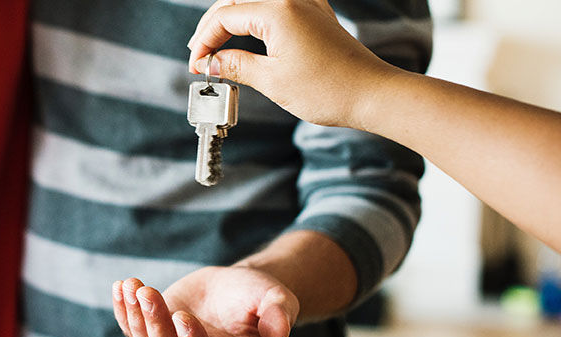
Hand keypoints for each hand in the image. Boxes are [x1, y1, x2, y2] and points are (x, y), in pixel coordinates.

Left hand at [112, 266, 298, 336]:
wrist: (237, 288)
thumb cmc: (260, 296)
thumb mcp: (276, 300)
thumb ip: (279, 314)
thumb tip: (281, 332)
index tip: (182, 316)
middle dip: (155, 324)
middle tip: (148, 293)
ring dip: (136, 315)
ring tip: (133, 285)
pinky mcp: (154, 331)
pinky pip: (131, 327)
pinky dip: (123, 310)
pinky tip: (121, 287)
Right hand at [186, 0, 400, 128]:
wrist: (373, 94)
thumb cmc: (329, 89)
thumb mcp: (272, 81)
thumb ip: (236, 65)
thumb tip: (211, 61)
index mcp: (278, 11)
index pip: (225, 17)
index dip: (204, 42)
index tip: (197, 66)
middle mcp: (292, 0)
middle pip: (236, 4)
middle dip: (213, 28)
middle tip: (200, 56)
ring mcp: (307, 5)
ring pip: (256, 2)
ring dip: (233, 20)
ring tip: (218, 45)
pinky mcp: (317, 15)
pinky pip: (278, 5)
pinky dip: (258, 17)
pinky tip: (251, 32)